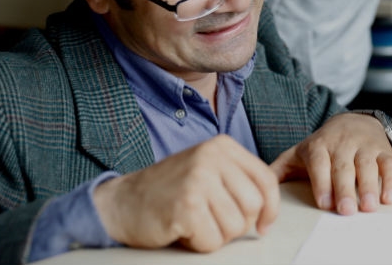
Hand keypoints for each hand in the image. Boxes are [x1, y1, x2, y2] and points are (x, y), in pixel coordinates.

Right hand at [93, 135, 278, 251]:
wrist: (121, 202)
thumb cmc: (169, 191)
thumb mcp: (208, 171)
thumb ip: (238, 181)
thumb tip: (269, 211)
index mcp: (222, 146)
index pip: (266, 179)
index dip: (270, 208)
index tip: (263, 225)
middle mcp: (212, 157)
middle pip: (253, 205)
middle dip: (238, 224)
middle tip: (212, 221)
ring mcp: (198, 180)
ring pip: (235, 226)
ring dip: (216, 235)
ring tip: (194, 222)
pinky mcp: (186, 206)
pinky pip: (212, 241)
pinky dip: (199, 244)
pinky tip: (182, 230)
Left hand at [270, 112, 391, 214]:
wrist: (354, 120)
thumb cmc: (323, 145)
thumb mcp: (300, 152)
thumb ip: (280, 169)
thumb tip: (258, 186)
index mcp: (319, 145)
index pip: (319, 162)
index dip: (322, 181)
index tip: (324, 202)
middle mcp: (342, 143)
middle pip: (343, 166)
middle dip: (345, 188)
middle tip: (346, 210)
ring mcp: (364, 145)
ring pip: (367, 165)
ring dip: (369, 186)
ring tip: (368, 206)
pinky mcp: (383, 149)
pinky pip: (390, 163)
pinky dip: (391, 180)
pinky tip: (389, 197)